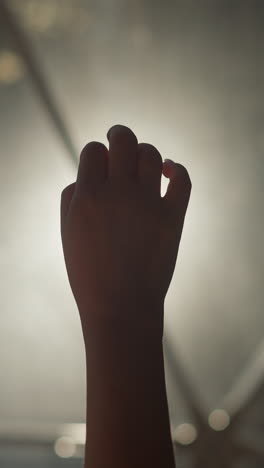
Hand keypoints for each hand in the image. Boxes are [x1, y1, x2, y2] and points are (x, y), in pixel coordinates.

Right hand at [60, 125, 190, 334]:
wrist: (121, 306)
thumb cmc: (89, 272)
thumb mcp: (68, 233)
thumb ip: (72, 197)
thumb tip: (87, 174)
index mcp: (88, 196)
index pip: (93, 151)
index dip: (95, 152)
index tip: (98, 162)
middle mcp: (119, 193)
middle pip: (124, 141)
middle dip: (119, 134)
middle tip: (117, 136)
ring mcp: (149, 204)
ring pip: (151, 155)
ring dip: (144, 151)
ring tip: (141, 158)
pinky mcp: (173, 217)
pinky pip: (183, 180)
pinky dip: (177, 169)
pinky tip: (169, 170)